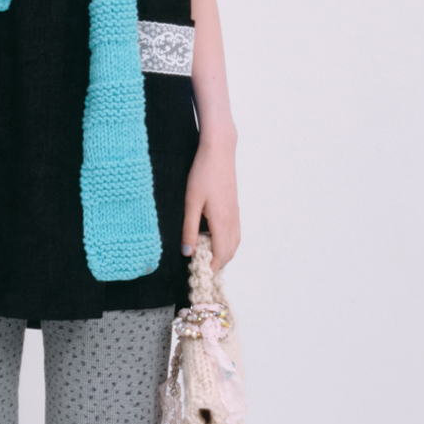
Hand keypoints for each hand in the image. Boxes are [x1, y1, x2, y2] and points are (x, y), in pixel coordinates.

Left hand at [182, 135, 239, 270]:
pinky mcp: (235, 207)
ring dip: (223, 254)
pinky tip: (215, 239)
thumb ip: (189, 229)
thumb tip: (187, 253)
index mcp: (221, 221)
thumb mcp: (191, 202)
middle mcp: (232, 220)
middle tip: (200, 267)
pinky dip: (228, 243)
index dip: (211, 267)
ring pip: (234, 243)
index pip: (220, 254)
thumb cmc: (203, 174)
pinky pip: (235, 233)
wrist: (219, 151)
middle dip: (218, 264)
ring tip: (207, 256)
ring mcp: (236, 213)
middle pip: (229, 252)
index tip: (198, 272)